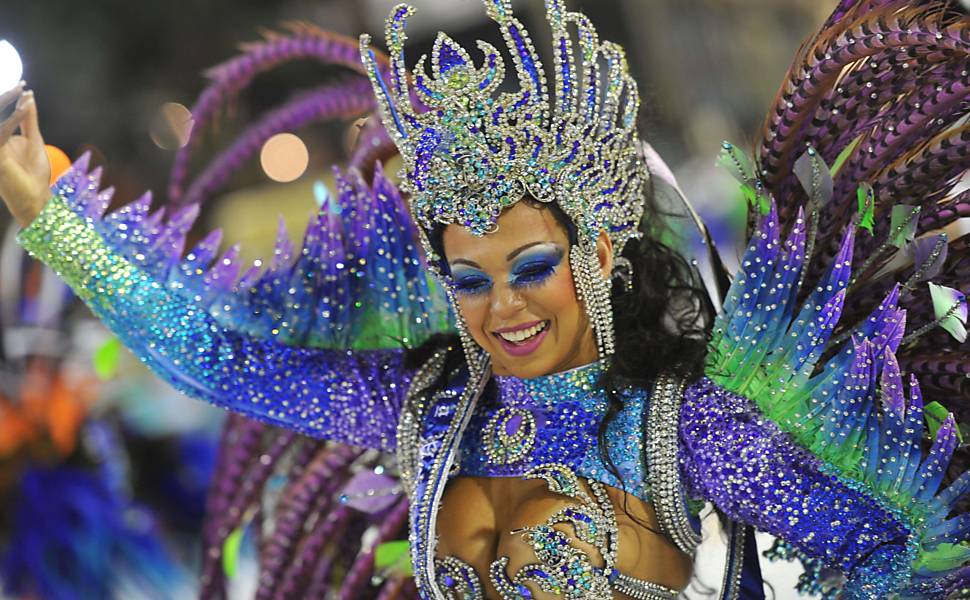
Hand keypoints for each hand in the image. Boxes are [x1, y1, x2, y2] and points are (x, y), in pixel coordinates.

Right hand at [0, 83, 51, 227]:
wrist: (36, 198)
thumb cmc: (34, 173)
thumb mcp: (34, 140)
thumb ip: (28, 119)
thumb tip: (29, 97)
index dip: (7, 98)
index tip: (22, 84)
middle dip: (4, 98)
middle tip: (19, 84)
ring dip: (8, 104)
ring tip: (21, 91)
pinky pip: (3, 132)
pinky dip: (15, 118)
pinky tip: (26, 108)